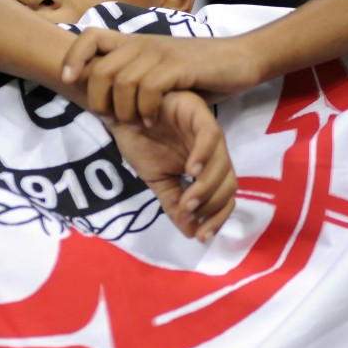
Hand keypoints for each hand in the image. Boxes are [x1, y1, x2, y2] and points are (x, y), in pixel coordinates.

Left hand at [62, 28, 258, 126]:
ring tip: (134, 124)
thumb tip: (106, 98)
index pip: (91, 36)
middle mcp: (143, 44)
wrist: (241, 59)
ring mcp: (161, 54)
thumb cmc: (199, 71)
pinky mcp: (179, 66)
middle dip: (98, 99)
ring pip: (121, 80)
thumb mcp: (160, 71)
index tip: (69, 80)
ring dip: (123, 109)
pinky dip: (145, 109)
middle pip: (99, 68)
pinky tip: (152, 120)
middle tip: (111, 120)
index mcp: (135, 43)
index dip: (73, 56)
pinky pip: (148, 87)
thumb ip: (134, 79)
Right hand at [108, 90, 236, 241]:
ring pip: (222, 163)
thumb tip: (191, 234)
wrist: (119, 114)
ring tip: (186, 201)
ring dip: (206, 188)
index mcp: (206, 166)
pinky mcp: (198, 112)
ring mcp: (207, 129)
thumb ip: (175, 204)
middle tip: (187, 215)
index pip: (224, 196)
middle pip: (228, 183)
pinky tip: (190, 171)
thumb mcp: (157, 181)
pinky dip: (203, 156)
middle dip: (211, 206)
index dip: (217, 218)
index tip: (200, 236)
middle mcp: (213, 150)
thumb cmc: (140, 143)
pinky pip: (210, 136)